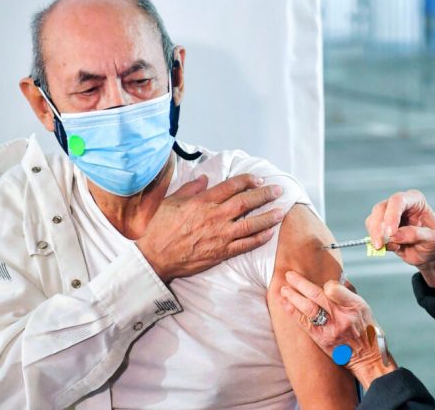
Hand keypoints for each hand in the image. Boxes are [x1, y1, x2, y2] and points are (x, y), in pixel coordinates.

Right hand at [136, 174, 283, 281]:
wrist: (154, 256)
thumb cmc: (158, 227)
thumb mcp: (171, 201)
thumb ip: (191, 188)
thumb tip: (204, 178)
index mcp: (203, 202)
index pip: (231, 186)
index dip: (248, 181)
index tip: (258, 178)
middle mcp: (214, 217)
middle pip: (246, 202)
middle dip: (265, 195)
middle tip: (278, 190)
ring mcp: (219, 235)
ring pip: (250, 224)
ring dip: (268, 217)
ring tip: (280, 211)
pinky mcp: (221, 252)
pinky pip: (245, 245)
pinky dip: (259, 239)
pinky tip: (269, 233)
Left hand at [279, 271, 396, 388]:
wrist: (366, 356)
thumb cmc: (364, 328)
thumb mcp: (363, 307)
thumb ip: (346, 295)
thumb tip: (328, 284)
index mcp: (354, 306)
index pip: (334, 289)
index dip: (324, 284)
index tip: (321, 283)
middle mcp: (342, 317)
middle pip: (317, 296)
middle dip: (301, 284)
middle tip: (289, 275)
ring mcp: (331, 329)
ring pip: (308, 308)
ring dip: (293, 297)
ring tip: (284, 289)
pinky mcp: (321, 339)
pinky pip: (304, 323)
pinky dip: (293, 311)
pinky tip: (285, 303)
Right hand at [365, 190, 434, 287]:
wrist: (432, 255)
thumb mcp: (434, 240)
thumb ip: (416, 235)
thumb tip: (395, 235)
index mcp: (415, 200)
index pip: (398, 200)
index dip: (392, 215)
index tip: (391, 232)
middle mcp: (400, 205)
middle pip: (380, 208)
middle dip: (379, 227)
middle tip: (380, 244)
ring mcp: (389, 216)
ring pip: (373, 220)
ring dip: (376, 235)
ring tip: (393, 247)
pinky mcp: (383, 229)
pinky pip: (372, 233)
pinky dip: (379, 242)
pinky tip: (393, 248)